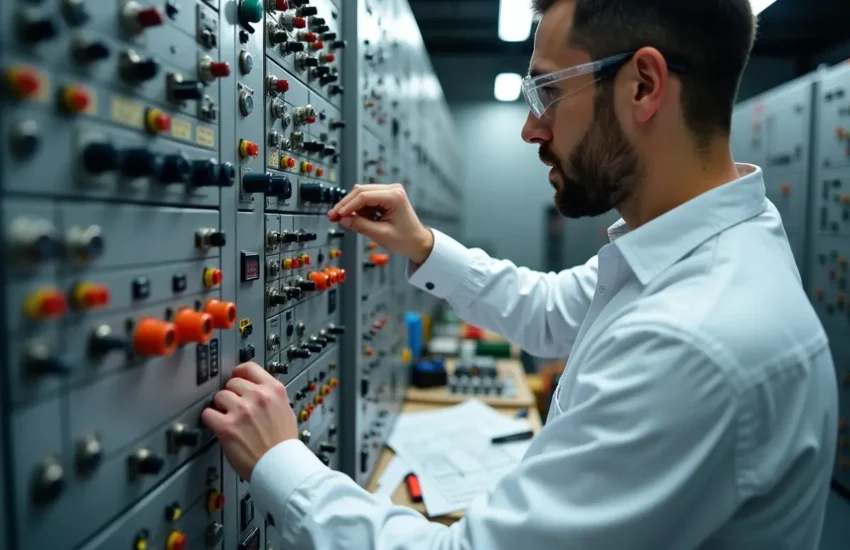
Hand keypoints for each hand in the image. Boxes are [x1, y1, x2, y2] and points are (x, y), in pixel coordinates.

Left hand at [201, 362, 297, 481]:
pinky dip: (210, 419)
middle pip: (231, 382)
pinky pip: (208, 413)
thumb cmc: (283, 444)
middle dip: (231, 394)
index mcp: (274, 390)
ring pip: (219, 396)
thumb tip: (254, 389)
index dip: (239, 373)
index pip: (249, 368)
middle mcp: (258, 397)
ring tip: (228, 418)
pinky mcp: (227, 427)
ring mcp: (242, 411)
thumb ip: (270, 397)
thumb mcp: (285, 410)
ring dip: (220, 406)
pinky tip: (218, 425)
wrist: (280, 466)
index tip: (236, 378)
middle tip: (233, 407)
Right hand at [327, 183, 434, 264]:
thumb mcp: (380, 234)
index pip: (364, 196)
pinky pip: (367, 198)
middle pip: (361, 191)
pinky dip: (360, 208)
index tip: (336, 215)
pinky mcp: (386, 196)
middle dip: (346, 204)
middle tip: (333, 216)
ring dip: (353, 207)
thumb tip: (343, 219)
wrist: (418, 242)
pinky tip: (359, 219)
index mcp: (394, 197)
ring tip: (348, 221)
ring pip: (362, 193)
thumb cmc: (405, 240)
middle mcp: (393, 189)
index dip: (347, 206)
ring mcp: (390, 191)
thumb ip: (360, 225)